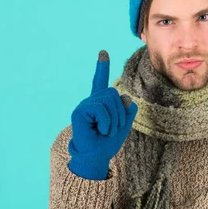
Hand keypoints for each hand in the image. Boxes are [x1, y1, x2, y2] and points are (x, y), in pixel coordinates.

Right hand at [68, 50, 137, 179]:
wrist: (96, 156)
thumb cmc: (108, 142)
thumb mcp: (124, 124)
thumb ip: (128, 110)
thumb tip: (125, 97)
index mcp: (101, 102)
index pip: (101, 81)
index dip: (102, 67)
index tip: (103, 52)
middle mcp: (92, 100)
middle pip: (114, 94)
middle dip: (119, 113)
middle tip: (111, 129)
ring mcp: (85, 105)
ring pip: (109, 101)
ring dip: (114, 121)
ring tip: (105, 131)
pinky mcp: (80, 111)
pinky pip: (101, 110)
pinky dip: (106, 123)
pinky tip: (99, 131)